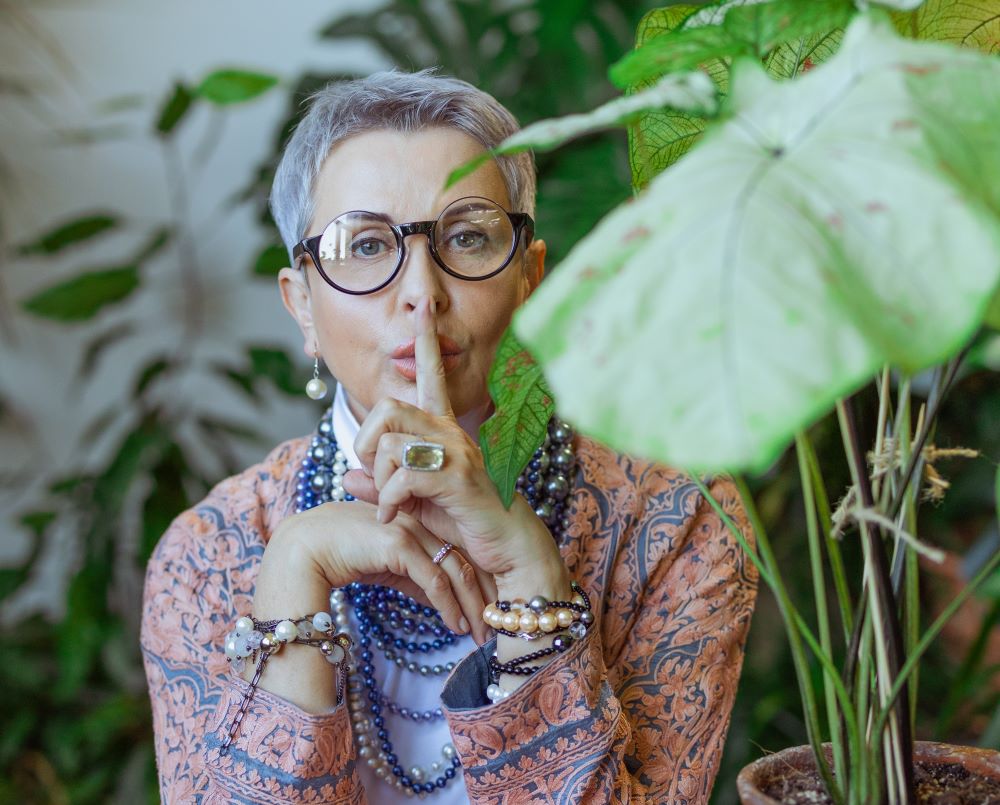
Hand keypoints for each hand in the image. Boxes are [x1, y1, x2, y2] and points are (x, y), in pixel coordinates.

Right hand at [255, 498, 491, 643]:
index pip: (461, 548)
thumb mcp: (388, 568)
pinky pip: (434, 579)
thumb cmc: (341, 557)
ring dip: (471, 604)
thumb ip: (415, 578)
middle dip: (483, 593)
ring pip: (455, 569)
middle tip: (497, 623)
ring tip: (480, 632)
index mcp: (419, 520)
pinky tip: (457, 625)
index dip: (479, 579)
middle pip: (465, 558)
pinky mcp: (398, 544)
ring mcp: (410, 529)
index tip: (491, 606)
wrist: (303, 551)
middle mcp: (419, 521)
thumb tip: (442, 601)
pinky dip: (449, 604)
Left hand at [343, 297, 566, 598]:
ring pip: (389, 444)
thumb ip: (382, 487)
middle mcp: (451, 431)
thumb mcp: (414, 503)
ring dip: (378, 481)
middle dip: (365, 443)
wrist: (506, 552)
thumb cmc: (464, 524)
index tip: (424, 307)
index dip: (426, 341)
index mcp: (443, 429)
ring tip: (391, 505)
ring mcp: (457, 452)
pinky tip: (396, 517)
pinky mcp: (458, 477)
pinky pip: (402, 477)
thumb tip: (347, 476)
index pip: (431, 376)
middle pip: (387, 408)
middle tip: (372, 474)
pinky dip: (389, 503)